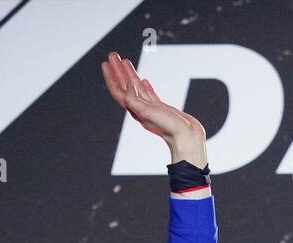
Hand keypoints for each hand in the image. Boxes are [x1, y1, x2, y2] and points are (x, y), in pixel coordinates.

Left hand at [100, 51, 206, 165]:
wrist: (186, 138)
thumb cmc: (169, 128)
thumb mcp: (149, 113)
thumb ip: (136, 102)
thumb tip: (127, 89)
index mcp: (135, 109)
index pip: (118, 90)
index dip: (111, 76)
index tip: (105, 62)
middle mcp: (140, 108)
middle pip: (125, 86)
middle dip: (117, 70)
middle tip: (113, 54)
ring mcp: (150, 108)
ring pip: (136, 87)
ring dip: (129, 74)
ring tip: (124, 61)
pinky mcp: (161, 108)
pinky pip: (149, 94)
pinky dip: (144, 86)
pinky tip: (143, 80)